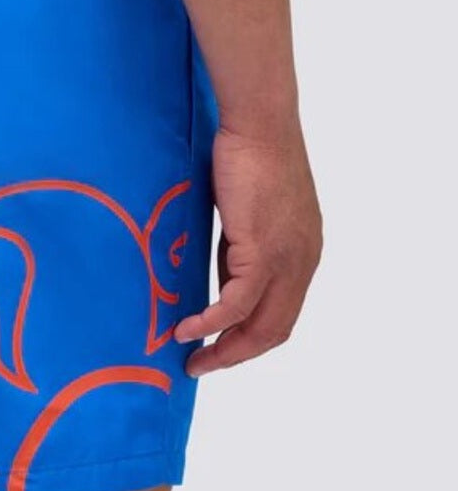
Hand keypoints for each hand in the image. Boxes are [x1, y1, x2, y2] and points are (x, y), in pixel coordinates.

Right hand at [174, 122, 321, 375]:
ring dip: (224, 349)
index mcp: (303, 254)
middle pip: (274, 330)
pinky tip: (187, 328)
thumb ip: (240, 246)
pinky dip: (211, 323)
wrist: (259, 124)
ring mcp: (285, 260)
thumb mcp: (247, 212)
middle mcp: (302, 263)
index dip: (250, 337)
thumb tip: (217, 270)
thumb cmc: (249, 154)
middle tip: (202, 365)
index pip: (281, 312)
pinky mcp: (261, 251)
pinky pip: (236, 304)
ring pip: (260, 325)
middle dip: (236, 355)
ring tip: (192, 357)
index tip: (218, 346)